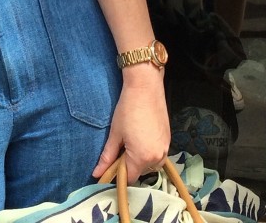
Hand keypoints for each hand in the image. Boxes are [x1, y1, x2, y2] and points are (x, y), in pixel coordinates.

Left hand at [93, 68, 170, 183]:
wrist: (146, 88)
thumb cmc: (127, 109)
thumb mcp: (115, 134)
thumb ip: (107, 157)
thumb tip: (96, 174)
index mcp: (142, 158)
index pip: (130, 178)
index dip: (119, 174)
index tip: (112, 164)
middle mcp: (157, 157)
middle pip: (141, 171)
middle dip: (130, 165)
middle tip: (121, 147)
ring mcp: (165, 149)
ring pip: (150, 164)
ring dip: (141, 159)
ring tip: (131, 140)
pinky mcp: (169, 140)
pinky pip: (158, 154)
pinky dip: (149, 151)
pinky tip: (141, 136)